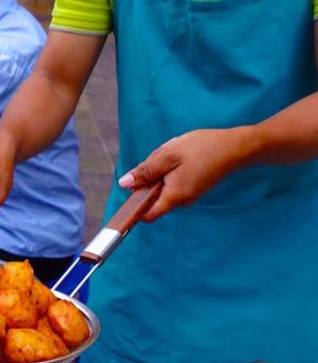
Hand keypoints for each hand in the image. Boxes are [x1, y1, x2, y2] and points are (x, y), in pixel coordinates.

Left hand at [118, 128, 250, 220]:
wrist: (236, 147)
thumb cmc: (203, 149)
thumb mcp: (168, 156)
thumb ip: (145, 171)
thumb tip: (124, 184)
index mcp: (174, 197)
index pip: (146, 215)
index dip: (134, 206)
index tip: (132, 188)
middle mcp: (181, 201)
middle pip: (152, 195)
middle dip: (150, 176)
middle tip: (163, 158)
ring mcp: (188, 196)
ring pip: (162, 186)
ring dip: (162, 170)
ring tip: (176, 155)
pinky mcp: (192, 188)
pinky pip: (172, 181)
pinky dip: (172, 169)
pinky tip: (183, 157)